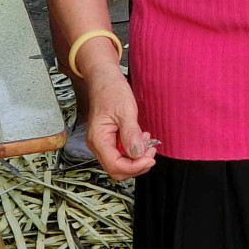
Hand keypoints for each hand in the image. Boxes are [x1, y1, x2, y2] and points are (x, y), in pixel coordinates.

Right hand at [82, 65, 156, 180]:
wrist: (104, 78)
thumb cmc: (111, 90)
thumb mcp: (125, 110)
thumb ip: (131, 134)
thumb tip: (138, 154)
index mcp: (98, 139)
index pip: (115, 166)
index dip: (135, 167)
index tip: (150, 158)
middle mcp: (98, 144)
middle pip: (117, 170)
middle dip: (137, 165)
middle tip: (151, 151)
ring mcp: (103, 143)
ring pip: (120, 164)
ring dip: (137, 158)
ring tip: (148, 143)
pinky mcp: (109, 139)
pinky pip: (122, 154)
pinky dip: (134, 151)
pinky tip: (142, 140)